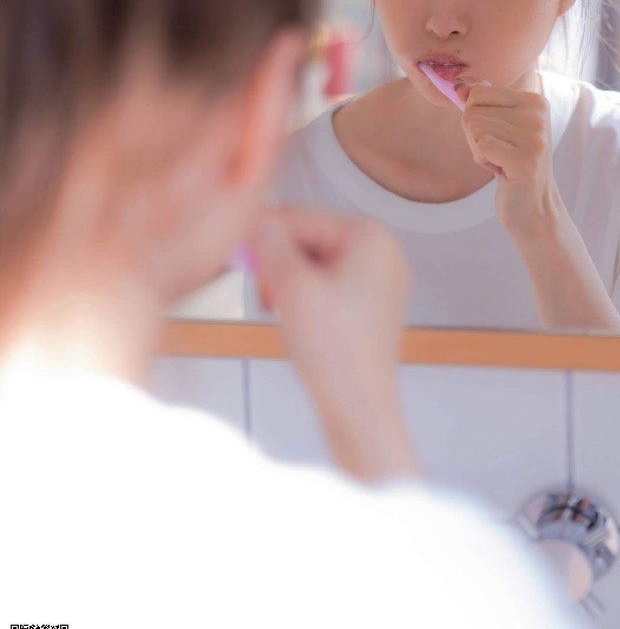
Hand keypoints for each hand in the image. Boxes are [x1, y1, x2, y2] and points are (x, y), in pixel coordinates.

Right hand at [245, 206, 419, 479]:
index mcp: (370, 236)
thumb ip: (269, 244)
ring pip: (313, 264)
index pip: (300, 218)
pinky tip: (292, 319)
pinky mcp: (370, 307)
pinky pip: (326, 286)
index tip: (228, 246)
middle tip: (260, 291)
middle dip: (276, 263)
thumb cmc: (333, 350)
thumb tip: (255, 218)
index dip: (260, 234)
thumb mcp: (291, 286)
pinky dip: (302, 297)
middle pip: (308, 239)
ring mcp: (379, 281)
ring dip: (285, 281)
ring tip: (276, 309)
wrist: (358, 410)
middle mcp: (382, 251)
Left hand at [455, 80, 560, 235]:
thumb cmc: (509, 162)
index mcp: (534, 101)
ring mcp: (535, 138)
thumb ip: (481, 101)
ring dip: (478, 150)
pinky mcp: (526, 160)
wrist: (531, 204)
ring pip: (474, 128)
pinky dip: (482, 160)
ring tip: (500, 161)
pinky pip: (482, 146)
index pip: (478, 92)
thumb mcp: (497, 125)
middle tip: (497, 152)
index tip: (495, 135)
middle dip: (474, 136)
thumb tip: (459, 85)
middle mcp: (538, 115)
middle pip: (472, 111)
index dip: (473, 116)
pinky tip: (500, 170)